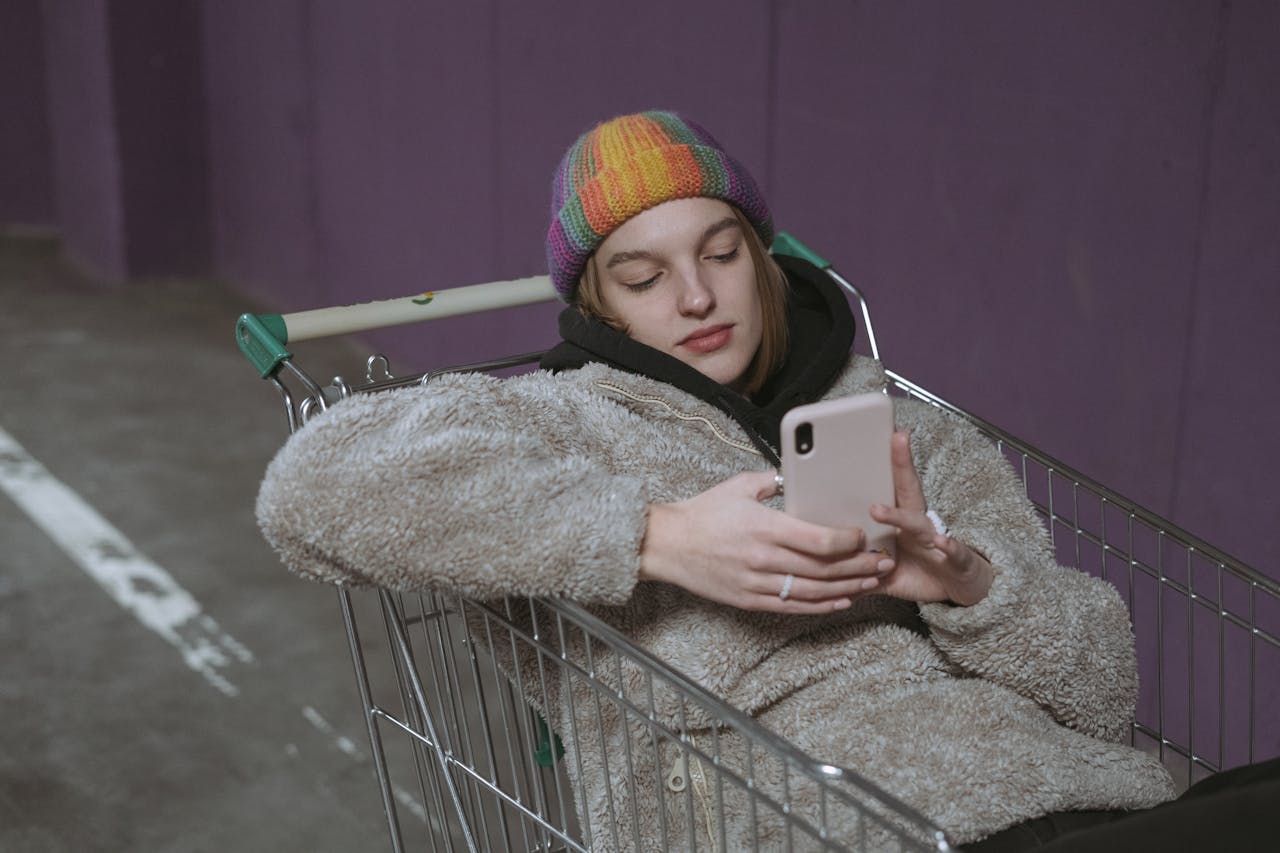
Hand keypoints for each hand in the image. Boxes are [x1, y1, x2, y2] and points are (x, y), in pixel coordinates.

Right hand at [640, 471, 888, 613]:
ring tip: (871, 583)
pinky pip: (792, 607)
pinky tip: (840, 601)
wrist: (667, 545)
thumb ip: (772, 482)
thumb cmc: (702, 513)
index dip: (848, 541)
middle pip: (824, 569)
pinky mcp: (750, 600)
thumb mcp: (738, 486)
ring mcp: (757, 584)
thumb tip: (796, 479)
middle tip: (883, 562)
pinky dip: (820, 607)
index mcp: (765, 527)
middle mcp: (764, 559)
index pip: (819, 540)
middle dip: (859, 567)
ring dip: (847, 589)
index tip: (864, 536)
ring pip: (813, 592)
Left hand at [867, 432, 993, 605]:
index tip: (874, 433)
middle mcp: (916, 523)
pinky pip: (953, 552)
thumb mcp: (881, 567)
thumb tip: (819, 565)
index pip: (888, 485)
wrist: (956, 589)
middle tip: (895, 439)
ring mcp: (935, 538)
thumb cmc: (917, 569)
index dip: (882, 462)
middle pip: (907, 488)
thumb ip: (854, 564)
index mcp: (899, 520)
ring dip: (899, 516)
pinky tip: (942, 543)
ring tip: (877, 510)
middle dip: (900, 463)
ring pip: (917, 522)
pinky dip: (949, 547)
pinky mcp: (955, 559)